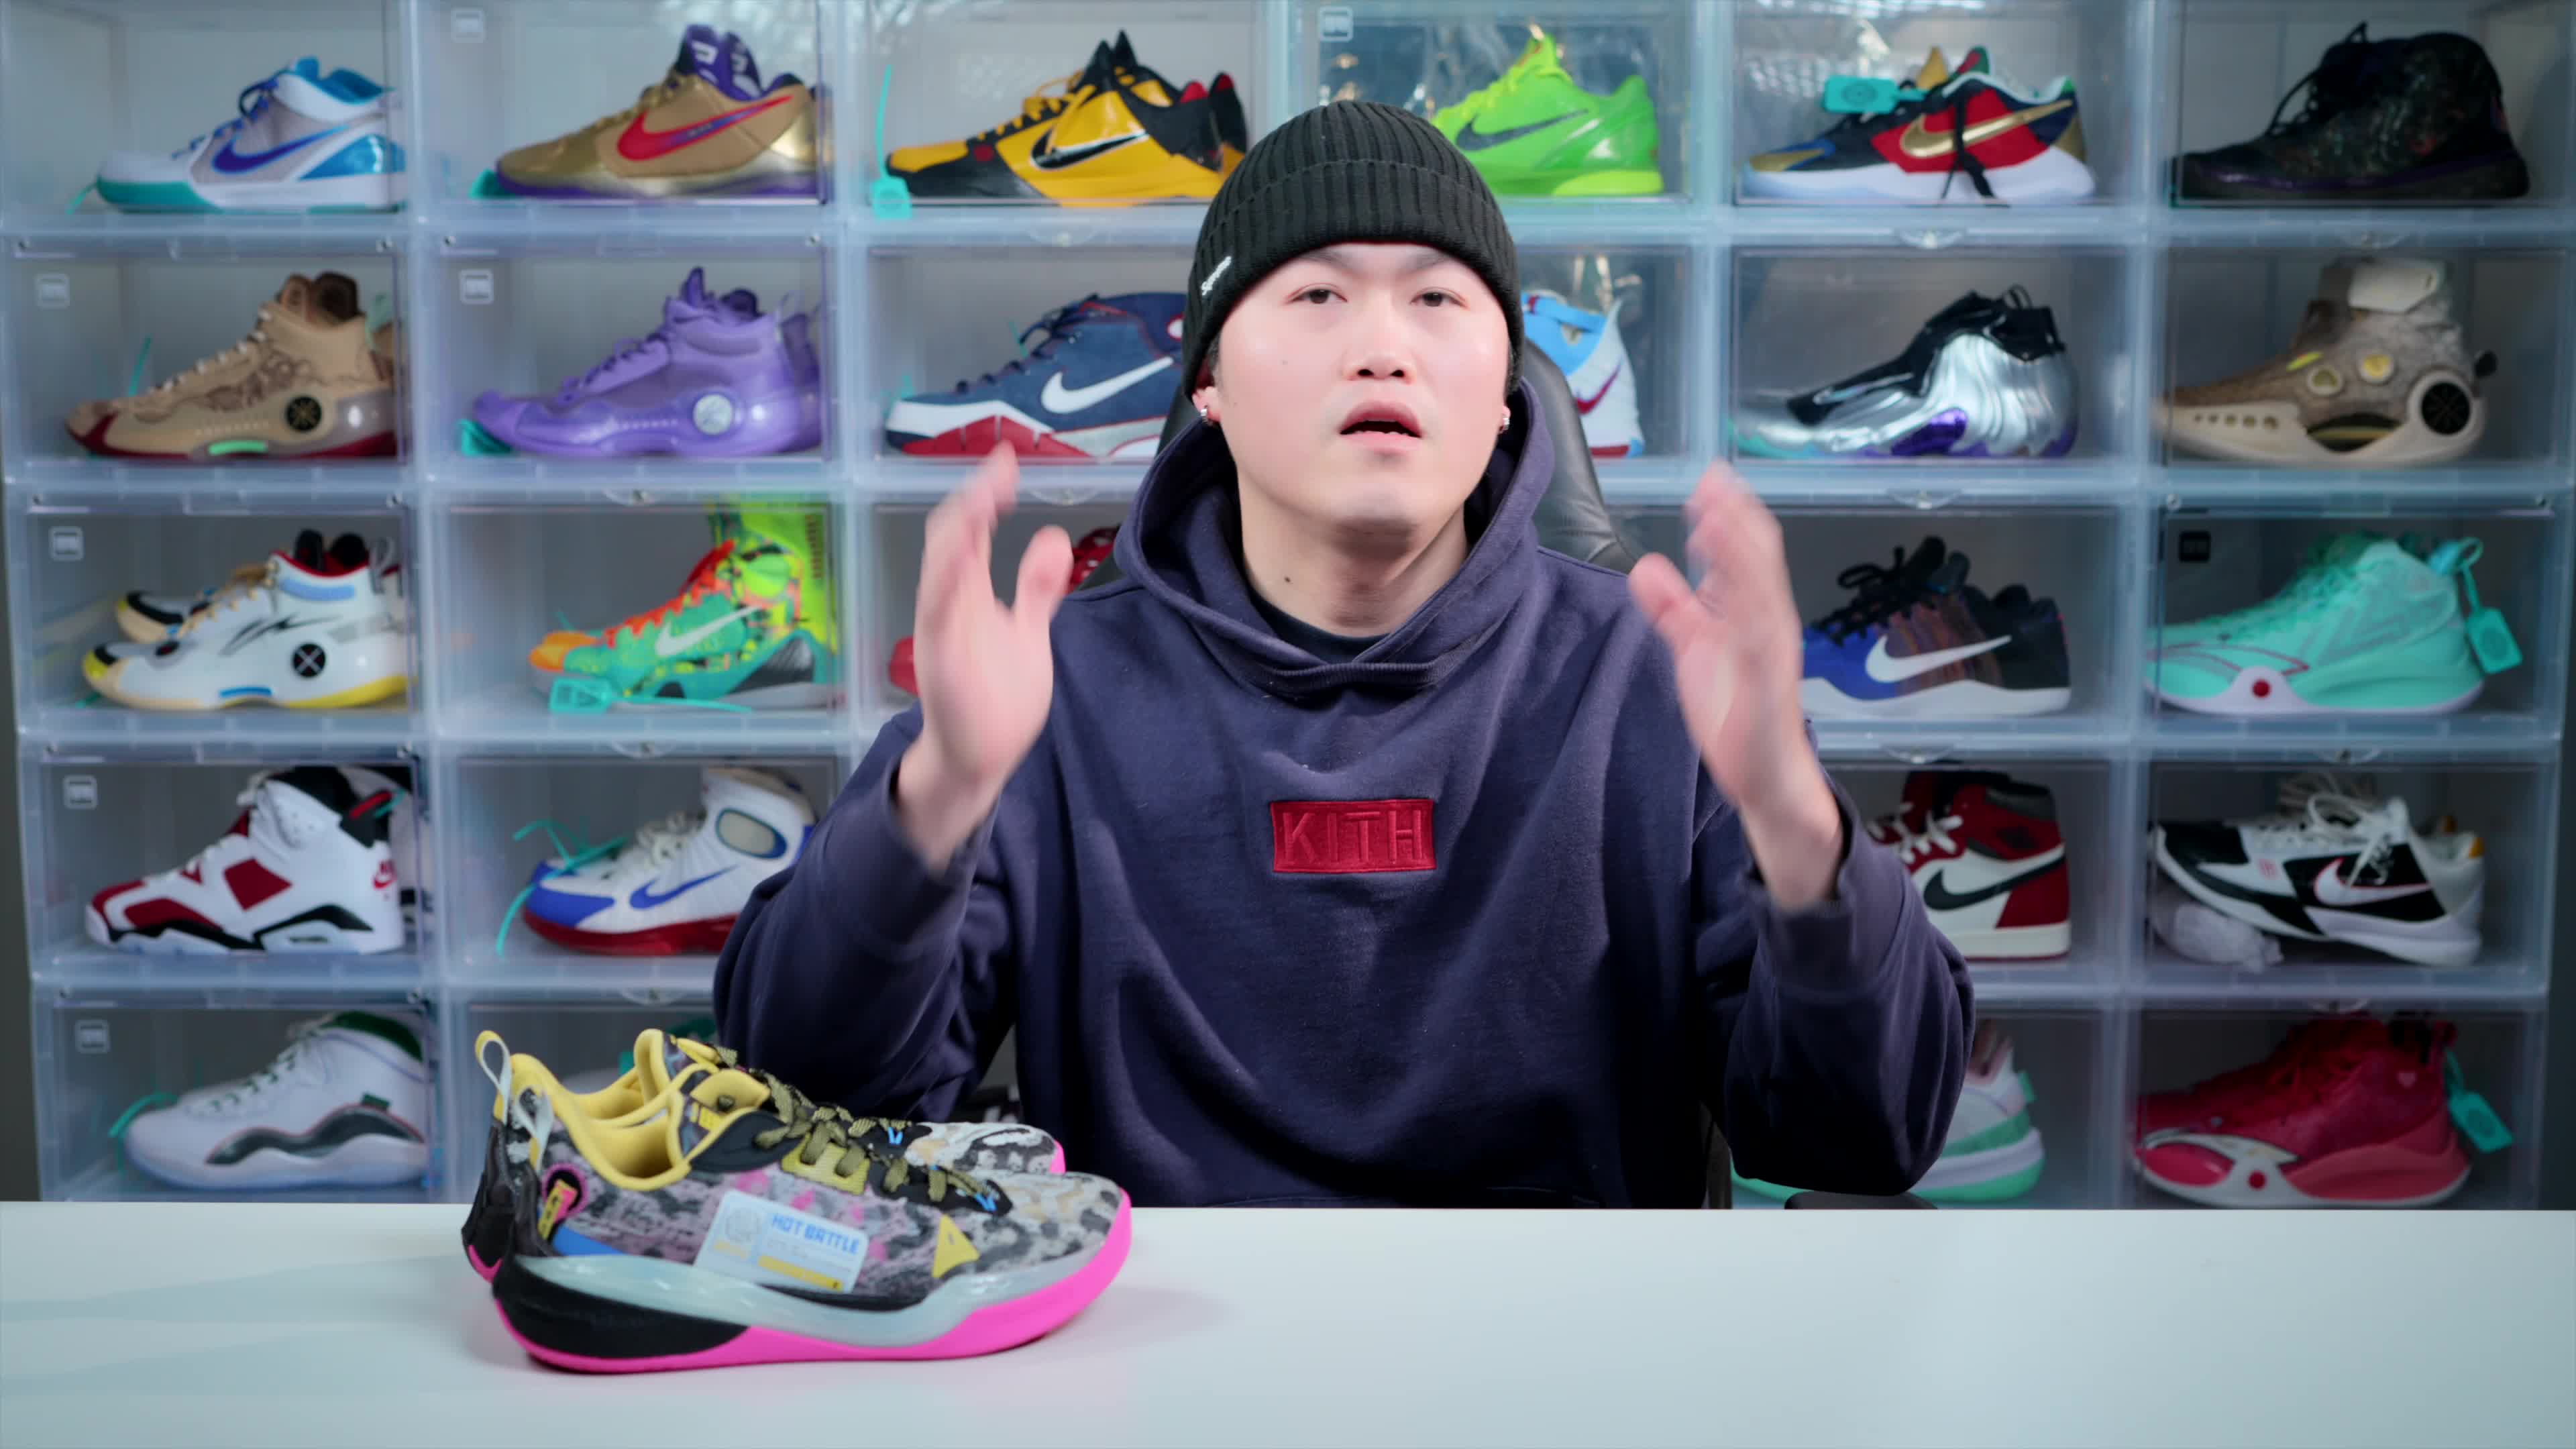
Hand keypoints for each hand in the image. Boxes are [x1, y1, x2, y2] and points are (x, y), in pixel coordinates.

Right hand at [897, 446, 1073, 863]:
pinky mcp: (943, 665)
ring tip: (981, 496)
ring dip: (958, 533)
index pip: (971, 530)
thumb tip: (1051, 536)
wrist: (977, 759)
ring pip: (940, 572)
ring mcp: (942, 634)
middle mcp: (948, 605)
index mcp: (965, 594)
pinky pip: (939, 620)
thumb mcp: (1025, 631)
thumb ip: (1035, 588)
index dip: (986, 492)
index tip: (1008, 460)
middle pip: (952, 539)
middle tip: (999, 466)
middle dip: (973, 499)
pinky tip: (959, 560)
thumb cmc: (994, 697)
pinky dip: (944, 587)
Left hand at [1628, 464, 1842, 906]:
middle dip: (1737, 521)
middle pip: (1756, 562)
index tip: (1707, 480)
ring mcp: (1770, 652)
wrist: (1765, 775)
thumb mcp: (1695, 648)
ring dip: (1742, 555)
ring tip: (1721, 517)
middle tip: (1715, 481)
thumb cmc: (1736, 709)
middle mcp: (1768, 623)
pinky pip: (1761, 644)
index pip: (1743, 554)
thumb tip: (1646, 566)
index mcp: (1751, 611)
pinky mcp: (1768, 686)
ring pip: (1761, 592)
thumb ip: (1673, 609)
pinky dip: (1751, 613)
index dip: (1728, 516)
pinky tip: (1738, 588)